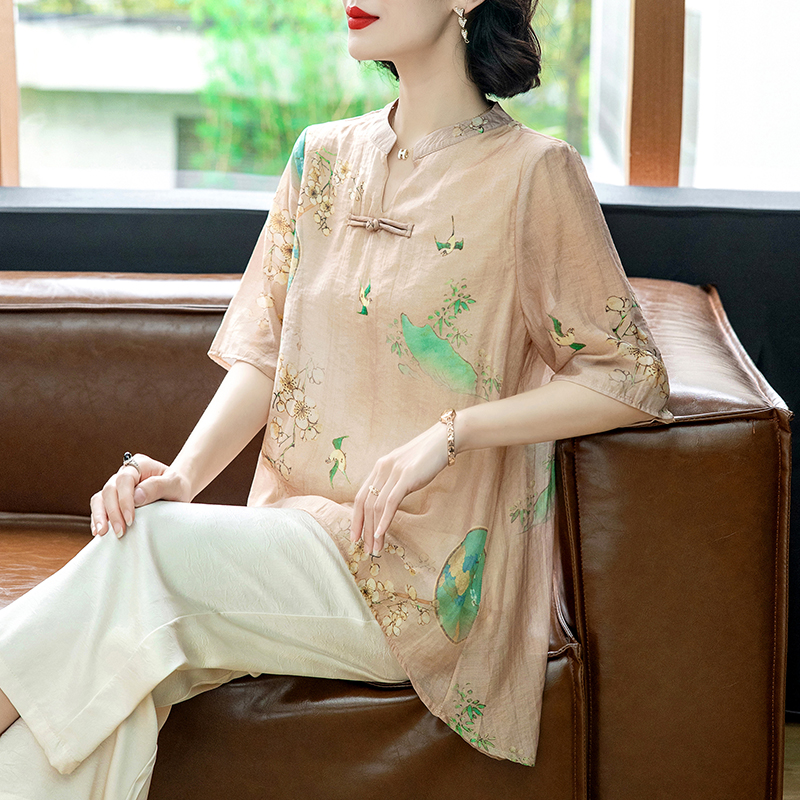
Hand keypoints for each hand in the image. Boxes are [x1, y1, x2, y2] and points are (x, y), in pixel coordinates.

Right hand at [89, 454, 191, 538]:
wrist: (177, 492)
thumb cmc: (176, 486)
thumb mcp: (174, 484)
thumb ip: (157, 487)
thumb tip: (136, 497)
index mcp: (139, 465)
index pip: (124, 479)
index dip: (124, 500)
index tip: (130, 519)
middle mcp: (124, 474)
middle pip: (109, 490)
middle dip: (112, 512)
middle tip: (120, 531)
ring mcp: (117, 487)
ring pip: (100, 498)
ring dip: (100, 516)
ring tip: (103, 533)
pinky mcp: (114, 500)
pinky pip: (100, 507)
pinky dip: (98, 518)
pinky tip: (99, 531)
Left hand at [351, 423, 449, 555]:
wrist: (444, 440)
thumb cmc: (428, 457)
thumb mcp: (405, 469)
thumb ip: (394, 482)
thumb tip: (389, 502)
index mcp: (379, 467)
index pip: (361, 496)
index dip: (356, 518)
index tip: (355, 536)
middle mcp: (382, 469)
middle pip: (365, 504)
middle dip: (363, 529)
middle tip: (365, 549)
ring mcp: (393, 473)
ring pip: (376, 506)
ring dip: (373, 530)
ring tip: (375, 548)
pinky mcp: (406, 477)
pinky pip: (390, 502)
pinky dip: (384, 520)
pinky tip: (381, 533)